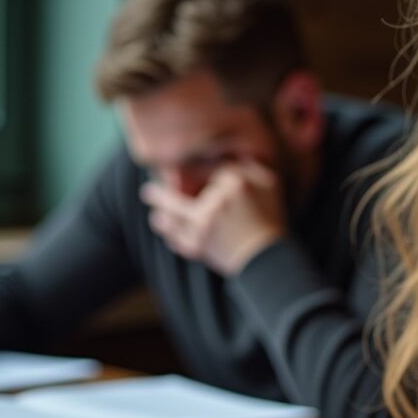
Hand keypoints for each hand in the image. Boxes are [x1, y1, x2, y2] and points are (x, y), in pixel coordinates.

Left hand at [140, 159, 286, 275]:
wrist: (268, 257)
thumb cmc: (271, 219)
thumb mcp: (268, 184)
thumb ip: (249, 167)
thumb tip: (230, 160)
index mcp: (234, 183)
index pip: (205, 173)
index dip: (193, 173)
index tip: (178, 174)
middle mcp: (215, 202)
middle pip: (179, 195)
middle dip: (160, 195)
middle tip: (147, 193)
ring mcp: (204, 225)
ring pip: (173, 219)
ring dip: (162, 218)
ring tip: (156, 218)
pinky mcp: (199, 246)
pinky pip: (179, 240)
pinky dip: (173, 237)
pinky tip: (168, 235)